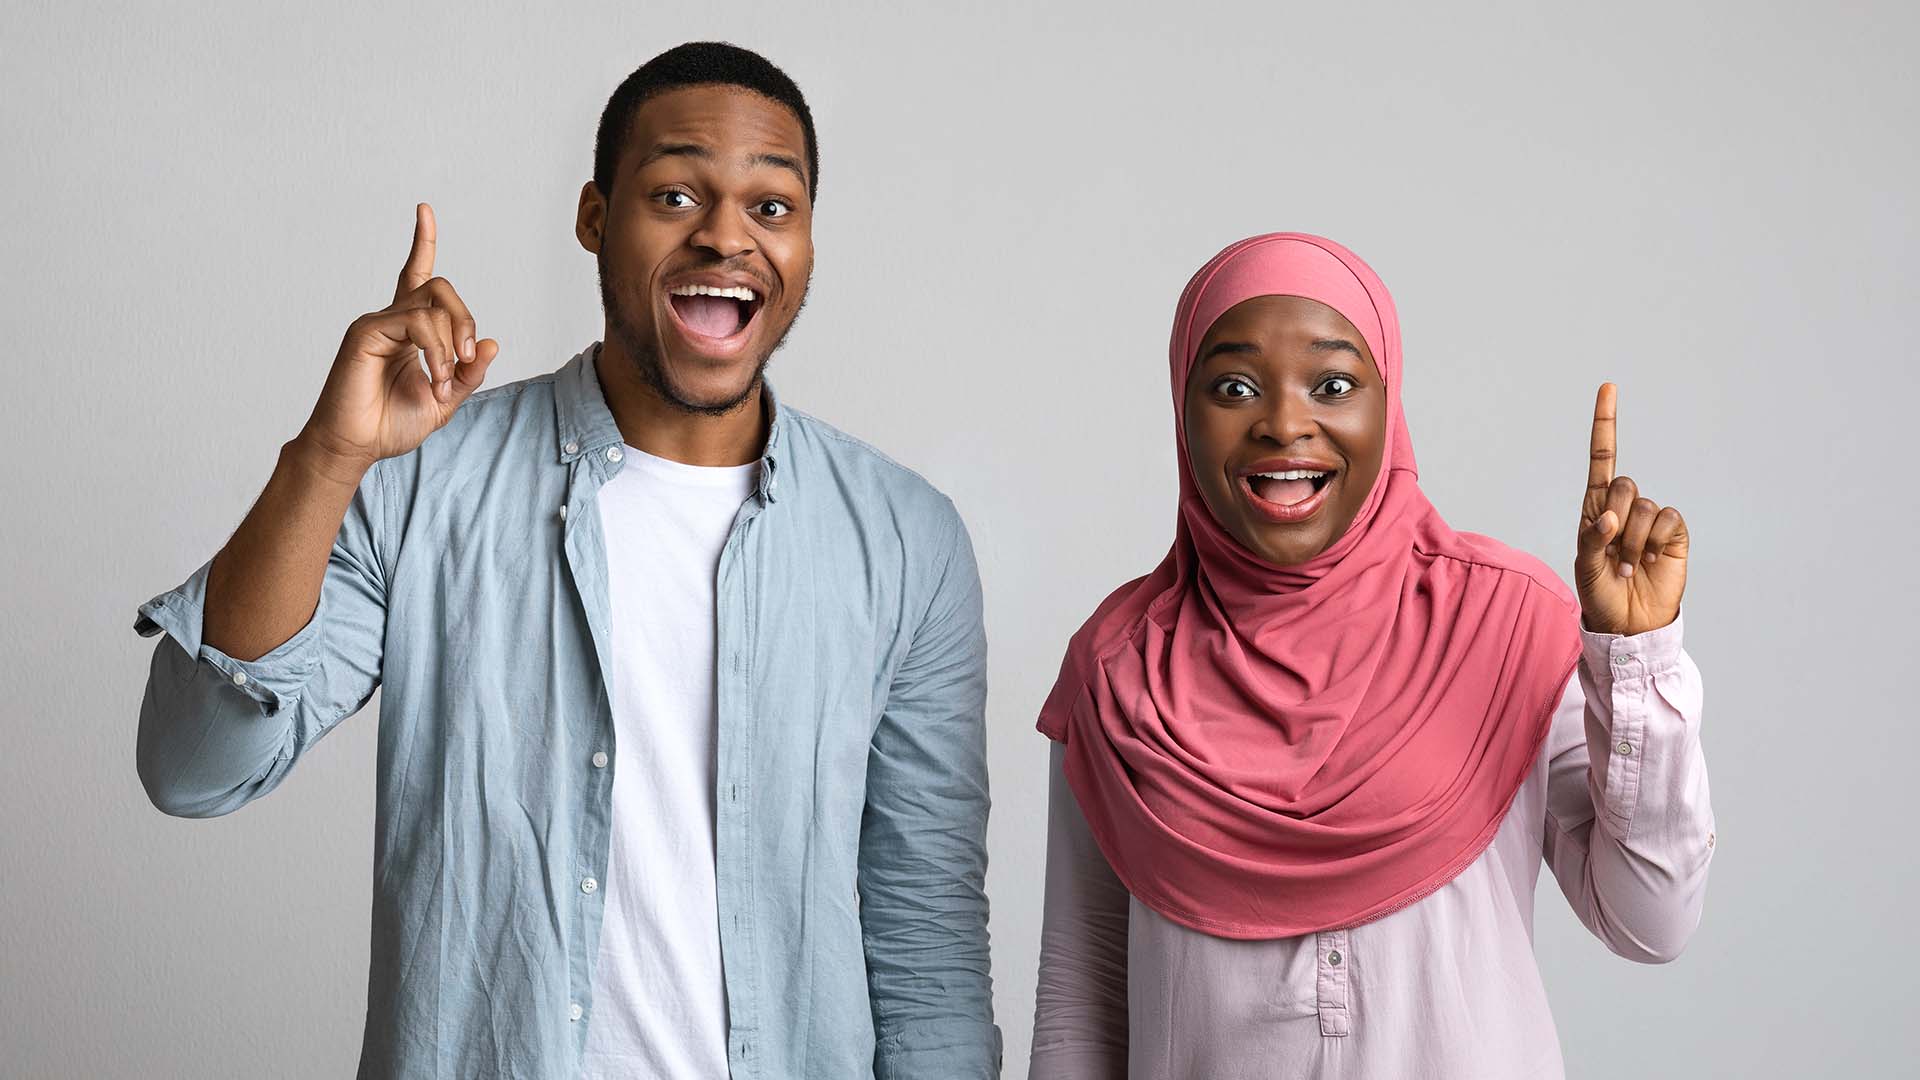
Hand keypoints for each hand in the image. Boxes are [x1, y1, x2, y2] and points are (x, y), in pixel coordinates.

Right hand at [296, 203, 498, 477]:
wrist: (358, 446)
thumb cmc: (392, 423)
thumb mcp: (446, 400)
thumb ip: (469, 372)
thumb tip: (491, 342)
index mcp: (410, 331)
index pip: (417, 276)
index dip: (422, 243)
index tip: (423, 210)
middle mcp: (392, 319)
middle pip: (439, 287)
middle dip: (465, 318)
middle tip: (468, 357)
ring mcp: (377, 323)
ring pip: (432, 305)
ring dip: (451, 344)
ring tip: (444, 379)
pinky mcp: (366, 332)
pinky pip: (415, 322)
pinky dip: (435, 350)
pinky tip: (433, 376)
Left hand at [1574, 383, 1688, 635]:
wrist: (1630, 621)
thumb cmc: (1600, 593)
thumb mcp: (1585, 567)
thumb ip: (1593, 539)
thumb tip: (1610, 517)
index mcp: (1595, 507)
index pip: (1601, 457)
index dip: (1606, 423)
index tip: (1608, 388)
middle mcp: (1623, 507)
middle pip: (1622, 483)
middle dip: (1614, 519)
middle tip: (1612, 554)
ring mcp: (1650, 519)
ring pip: (1643, 505)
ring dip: (1632, 541)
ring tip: (1628, 565)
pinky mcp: (1674, 533)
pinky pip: (1667, 519)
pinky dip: (1655, 542)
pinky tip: (1649, 562)